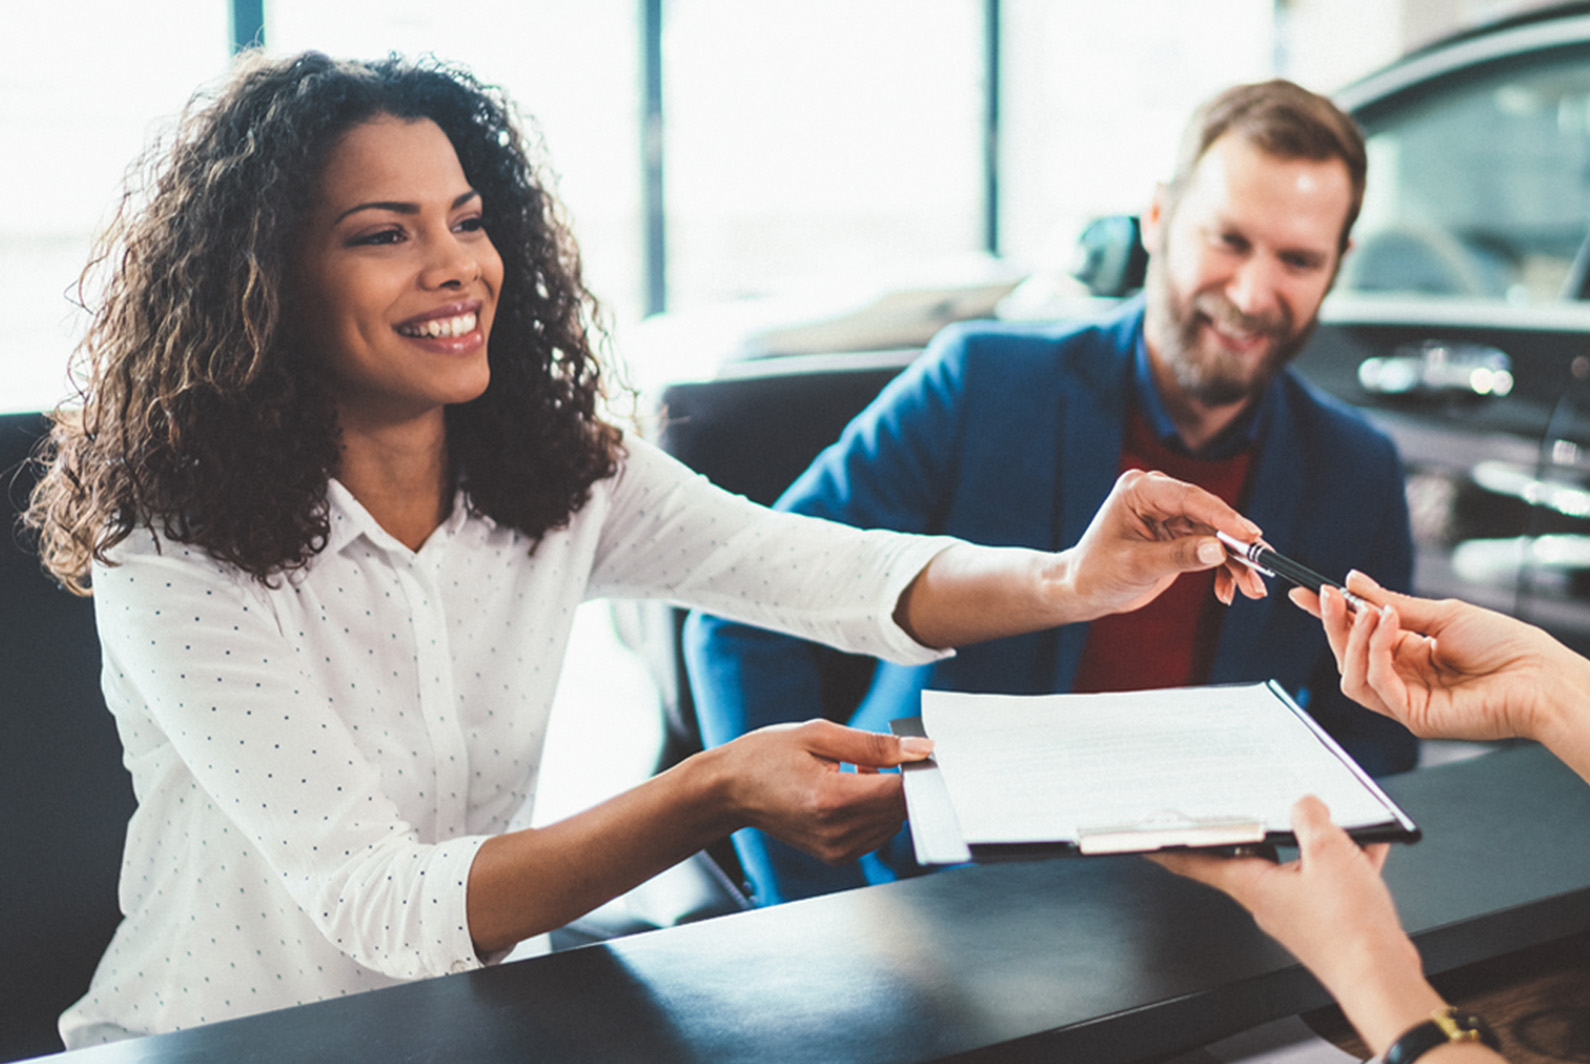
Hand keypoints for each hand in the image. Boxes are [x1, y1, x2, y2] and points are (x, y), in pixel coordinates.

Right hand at [718, 720, 932, 864]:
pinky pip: (877, 832)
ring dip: (885, 795)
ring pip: (892, 822)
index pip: (900, 792)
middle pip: (900, 809)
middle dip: (900, 780)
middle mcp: (836, 832)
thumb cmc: (767, 756)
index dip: (916, 770)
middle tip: (870, 756)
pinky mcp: (837, 856)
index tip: (914, 751)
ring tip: (850, 772)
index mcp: (831, 799)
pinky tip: (847, 790)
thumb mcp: (819, 734)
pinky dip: (874, 810)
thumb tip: (921, 749)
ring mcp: (837, 849)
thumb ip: (874, 744)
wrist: (730, 790)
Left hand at [1065, 469, 1266, 618]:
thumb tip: (1219, 550)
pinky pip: (1210, 548)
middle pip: (1210, 516)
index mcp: (1141, 490)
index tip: (1251, 536)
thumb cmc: (1097, 572)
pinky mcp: (1178, 535)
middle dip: (1237, 545)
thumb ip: (1178, 556)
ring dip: (1236, 563)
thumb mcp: (1136, 566)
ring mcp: (1170, 515)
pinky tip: (1228, 593)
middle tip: (1262, 568)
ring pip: (1216, 535)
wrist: (1082, 590)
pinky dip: (1222, 570)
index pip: (1190, 498)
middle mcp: (1158, 496)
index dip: (1224, 517)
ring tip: (1253, 590)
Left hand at [1150, 796, 1441, 1053]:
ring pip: (1298, 865)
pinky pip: (1330, 881)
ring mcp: (1298, 913)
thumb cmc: (1349, 929)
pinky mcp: (1327, 922)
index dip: (1173, 848)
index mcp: (1253, 885)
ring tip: (1331, 819)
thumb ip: (1311, 820)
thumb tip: (1305, 804)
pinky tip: (1367, 844)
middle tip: (1254, 805)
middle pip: (1253, 856)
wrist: (1383, 978)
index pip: (1198, 862)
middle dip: (1259, 828)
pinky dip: (1346, 861)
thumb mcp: (1328, 853)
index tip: (1151, 841)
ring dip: (1313, 842)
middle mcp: (1269, 901)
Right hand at [1292, 572, 1579, 747]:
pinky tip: (1388, 625)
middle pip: (1347, 657)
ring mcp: (1405, 702)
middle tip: (1328, 595)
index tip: (1307, 593)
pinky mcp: (1413, 716)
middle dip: (1333, 625)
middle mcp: (1403, 680)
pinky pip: (1376, 684)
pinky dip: (1375, 651)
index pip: (1358, 637)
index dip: (1330, 617)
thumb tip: (1353, 582)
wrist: (1541, 677)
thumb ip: (1393, 604)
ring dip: (1353, 638)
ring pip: (1352, 675)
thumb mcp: (1442, 614)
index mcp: (1410, 655)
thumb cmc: (1505, 646)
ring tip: (1369, 611)